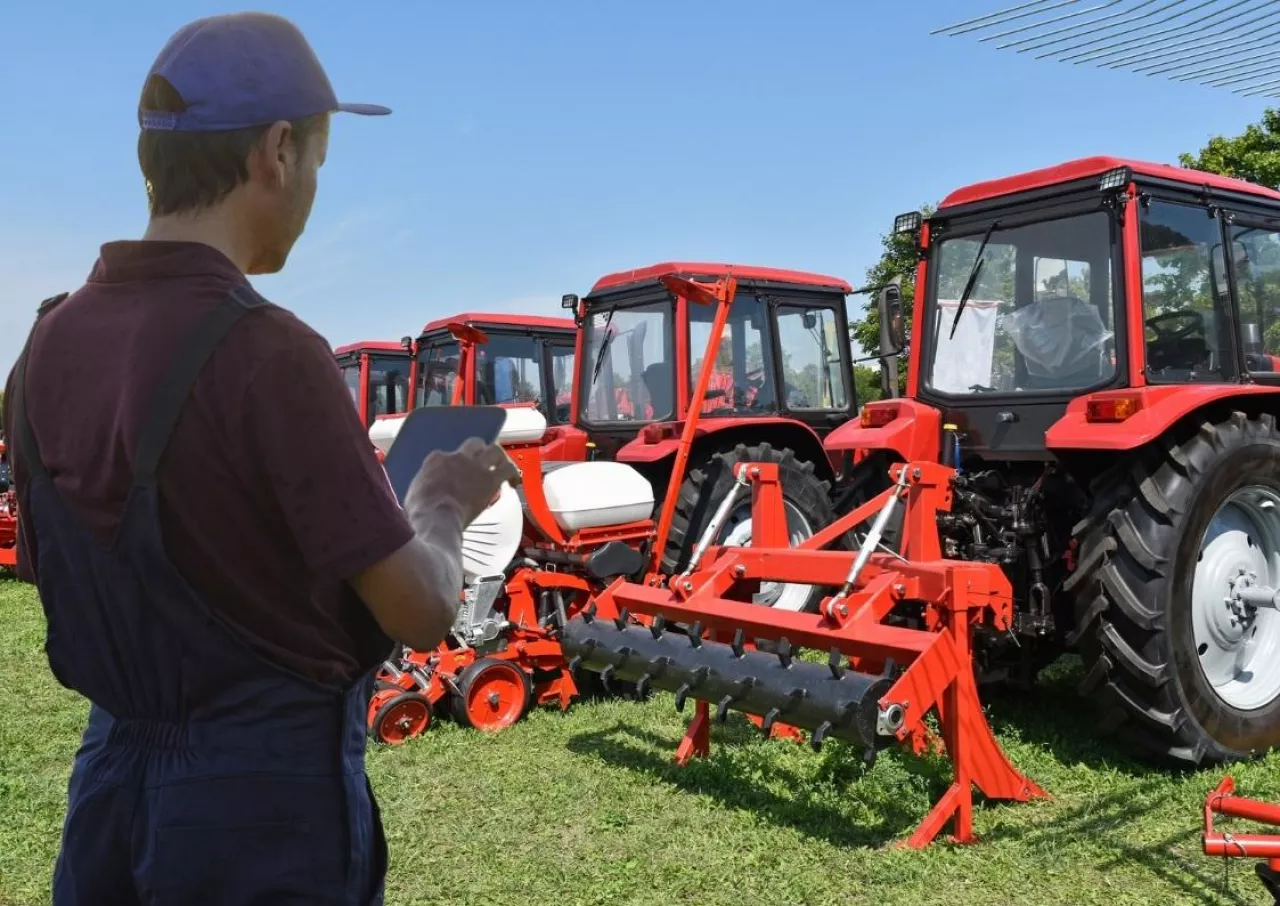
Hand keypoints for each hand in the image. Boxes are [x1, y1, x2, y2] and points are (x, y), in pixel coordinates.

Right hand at [404, 436, 520, 531]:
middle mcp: (457, 457)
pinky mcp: (490, 479)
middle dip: (480, 450)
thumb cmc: (421, 512)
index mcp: (436, 459)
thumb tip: (424, 496)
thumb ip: (423, 487)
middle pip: (474, 444)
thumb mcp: (413, 494)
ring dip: (499, 457)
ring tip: (502, 466)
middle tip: (484, 462)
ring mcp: (475, 466)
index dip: (455, 463)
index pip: (447, 454)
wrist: (436, 518)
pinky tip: (514, 482)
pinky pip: (508, 469)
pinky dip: (513, 473)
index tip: (457, 474)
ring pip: (494, 450)